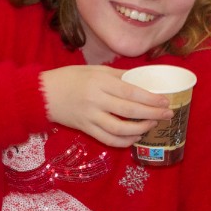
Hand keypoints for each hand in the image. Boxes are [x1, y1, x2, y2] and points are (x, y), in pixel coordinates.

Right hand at [39, 65, 172, 146]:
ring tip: (152, 125)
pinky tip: (135, 137)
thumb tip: (142, 80)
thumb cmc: (71, 77)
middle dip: (151, 114)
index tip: (165, 101)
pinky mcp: (85, 129)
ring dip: (139, 129)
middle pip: (129, 111)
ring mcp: (90, 117)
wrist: (42, 94)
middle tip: (168, 115)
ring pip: (119, 129)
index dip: (150, 99)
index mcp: (100, 82)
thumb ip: (119, 75)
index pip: (130, 92)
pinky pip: (108, 139)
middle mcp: (96, 100)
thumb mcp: (95, 69)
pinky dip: (124, 141)